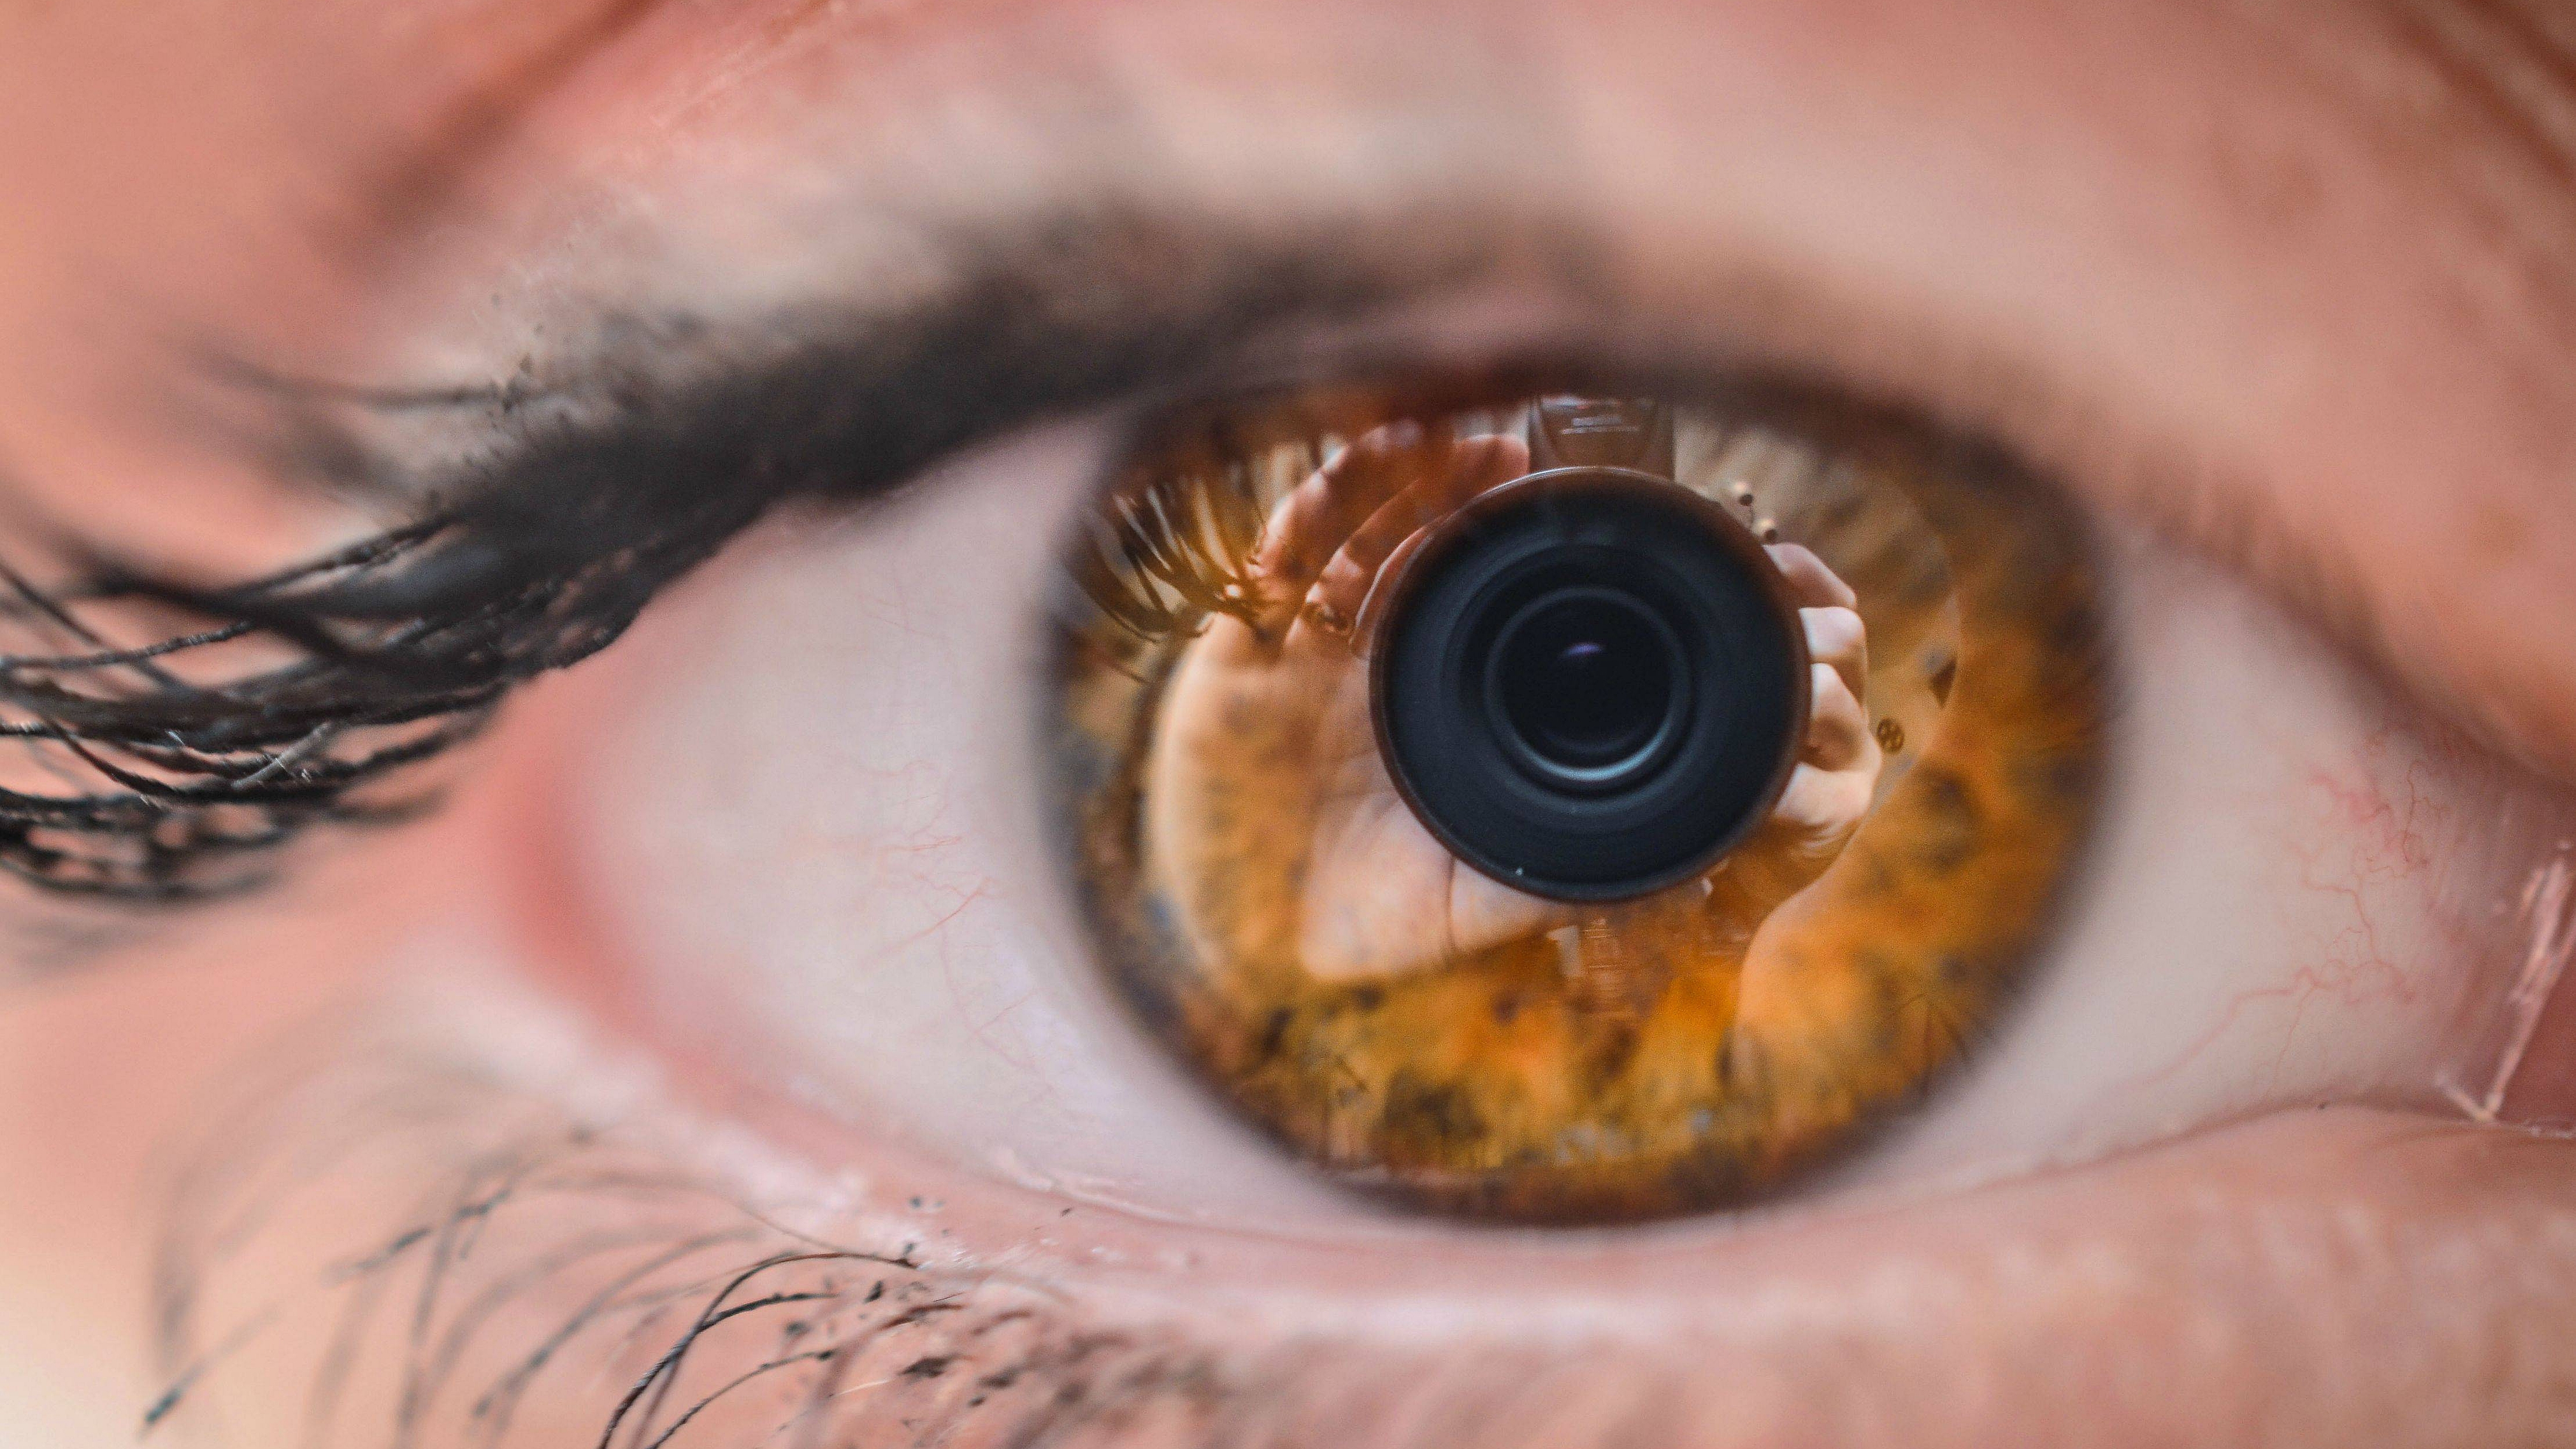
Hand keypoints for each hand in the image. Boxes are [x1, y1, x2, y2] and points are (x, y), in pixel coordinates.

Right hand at [1143, 426, 1881, 982]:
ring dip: (1387, 483)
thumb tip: (1678, 851)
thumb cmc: (1365, 936)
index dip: (1493, 546)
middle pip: (1400, 552)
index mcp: (1415, 708)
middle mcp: (1355, 671)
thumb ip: (1568, 869)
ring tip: (1441, 439)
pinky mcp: (1231, 667)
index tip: (1548, 502)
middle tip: (1506, 452)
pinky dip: (1306, 512)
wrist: (1263, 971)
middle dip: (1448, 495)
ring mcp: (1293, 662)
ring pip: (1338, 542)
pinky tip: (1350, 472)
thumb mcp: (1484, 901)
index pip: (1459, 600)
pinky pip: (1267, 570)